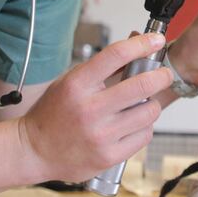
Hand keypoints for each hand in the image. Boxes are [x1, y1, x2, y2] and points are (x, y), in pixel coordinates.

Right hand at [19, 33, 172, 181]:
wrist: (33, 151)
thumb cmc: (53, 114)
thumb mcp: (70, 82)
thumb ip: (102, 68)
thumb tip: (136, 45)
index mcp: (77, 85)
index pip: (116, 55)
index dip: (141, 44)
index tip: (156, 40)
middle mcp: (89, 109)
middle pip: (141, 85)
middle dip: (161, 76)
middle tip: (164, 74)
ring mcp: (100, 135)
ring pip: (148, 111)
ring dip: (152, 104)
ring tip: (143, 103)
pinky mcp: (108, 156)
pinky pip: (144, 136)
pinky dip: (144, 127)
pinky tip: (133, 125)